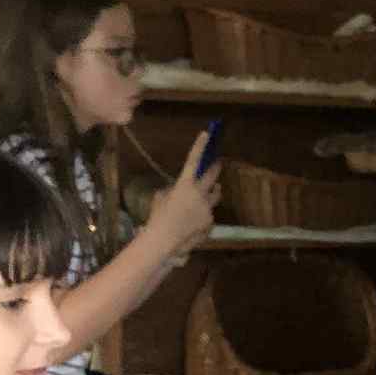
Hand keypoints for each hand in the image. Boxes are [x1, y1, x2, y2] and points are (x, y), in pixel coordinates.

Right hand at [145, 128, 222, 256]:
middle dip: (215, 168)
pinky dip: (204, 215)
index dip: (199, 146)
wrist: (165, 240)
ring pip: (215, 195)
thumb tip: (176, 191)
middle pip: (213, 176)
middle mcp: (200, 193)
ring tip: (213, 190)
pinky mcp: (211, 221)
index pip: (193, 161)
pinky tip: (195, 222)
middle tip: (217, 162)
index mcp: (185, 184)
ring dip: (214, 191)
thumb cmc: (158, 218)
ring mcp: (207, 208)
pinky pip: (209, 214)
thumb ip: (172, 191)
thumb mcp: (160, 199)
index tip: (206, 134)